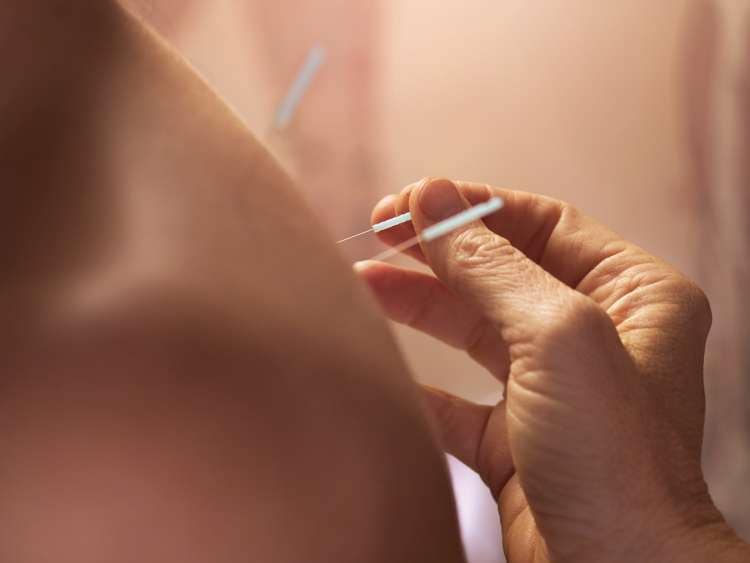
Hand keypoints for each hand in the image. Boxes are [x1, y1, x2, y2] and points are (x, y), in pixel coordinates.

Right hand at [356, 178, 748, 561]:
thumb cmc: (612, 459)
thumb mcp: (556, 336)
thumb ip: (490, 264)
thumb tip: (429, 198)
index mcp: (633, 296)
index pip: (541, 223)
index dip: (474, 206)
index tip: (409, 201)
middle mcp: (596, 335)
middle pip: (499, 270)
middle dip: (437, 248)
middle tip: (376, 228)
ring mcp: (551, 387)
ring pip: (471, 326)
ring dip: (417, 301)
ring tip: (361, 278)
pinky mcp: (513, 437)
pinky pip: (455, 393)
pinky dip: (417, 376)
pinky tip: (378, 355)